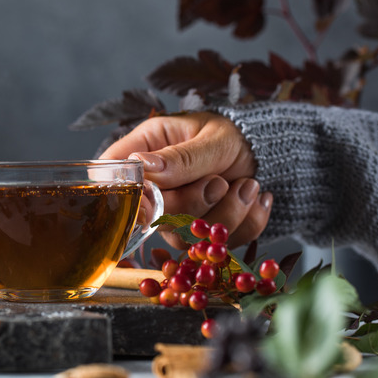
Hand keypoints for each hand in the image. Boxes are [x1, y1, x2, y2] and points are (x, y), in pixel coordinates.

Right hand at [99, 112, 272, 248]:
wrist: (265, 148)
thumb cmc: (232, 132)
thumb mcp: (212, 138)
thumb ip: (182, 157)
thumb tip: (143, 165)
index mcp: (143, 152)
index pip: (112, 181)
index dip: (127, 199)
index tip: (153, 204)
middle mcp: (152, 188)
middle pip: (152, 217)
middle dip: (193, 204)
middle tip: (219, 181)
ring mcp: (174, 215)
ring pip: (186, 237)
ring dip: (226, 213)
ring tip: (248, 184)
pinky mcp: (200, 234)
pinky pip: (218, 244)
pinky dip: (245, 223)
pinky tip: (254, 198)